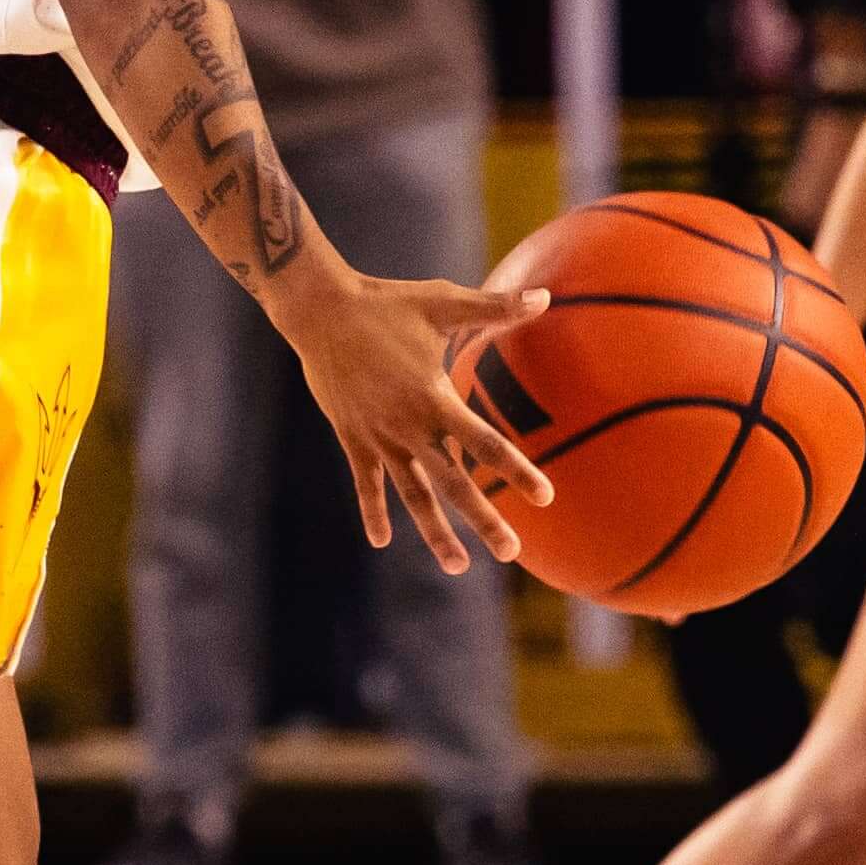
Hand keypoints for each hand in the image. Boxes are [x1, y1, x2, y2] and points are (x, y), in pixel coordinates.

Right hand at [307, 268, 555, 576]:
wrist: (319, 311)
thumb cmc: (386, 303)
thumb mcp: (442, 302)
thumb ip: (495, 307)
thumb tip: (547, 297)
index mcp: (433, 397)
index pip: (484, 443)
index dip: (516, 470)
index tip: (545, 497)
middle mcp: (407, 426)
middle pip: (453, 483)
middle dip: (483, 520)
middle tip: (512, 552)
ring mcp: (378, 437)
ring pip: (412, 495)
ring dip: (436, 533)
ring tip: (459, 566)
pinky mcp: (352, 437)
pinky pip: (365, 483)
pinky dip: (373, 511)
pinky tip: (382, 541)